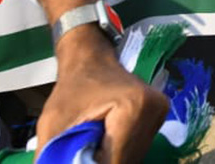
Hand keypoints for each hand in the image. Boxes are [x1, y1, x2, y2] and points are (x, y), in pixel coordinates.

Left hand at [37, 26, 168, 163]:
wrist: (88, 60)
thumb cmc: (70, 87)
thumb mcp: (53, 125)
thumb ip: (56, 157)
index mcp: (134, 107)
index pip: (116, 163)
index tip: (77, 158)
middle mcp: (156, 110)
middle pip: (128, 161)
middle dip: (101, 162)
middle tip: (82, 150)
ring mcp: (160, 114)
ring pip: (133, 158)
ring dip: (110, 159)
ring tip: (92, 145)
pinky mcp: (158, 118)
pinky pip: (136, 150)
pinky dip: (118, 154)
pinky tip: (104, 143)